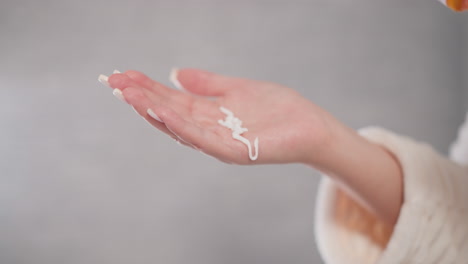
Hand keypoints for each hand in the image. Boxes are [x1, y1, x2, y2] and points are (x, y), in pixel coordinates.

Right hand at [107, 68, 334, 164]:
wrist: (309, 126)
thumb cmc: (277, 108)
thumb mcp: (236, 89)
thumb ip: (208, 84)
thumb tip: (176, 73)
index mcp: (208, 115)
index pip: (171, 101)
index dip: (147, 89)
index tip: (124, 75)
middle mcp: (208, 131)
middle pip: (169, 114)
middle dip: (142, 99)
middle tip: (115, 83)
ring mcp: (219, 143)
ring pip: (180, 128)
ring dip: (154, 112)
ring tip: (130, 95)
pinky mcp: (234, 152)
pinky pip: (203, 139)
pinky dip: (181, 127)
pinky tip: (162, 112)